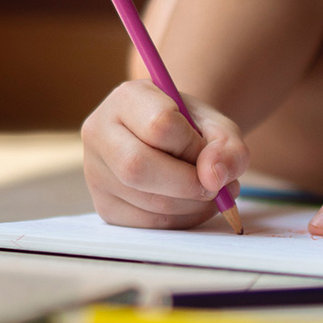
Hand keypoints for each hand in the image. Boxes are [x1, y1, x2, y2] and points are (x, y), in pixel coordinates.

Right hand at [82, 80, 249, 228]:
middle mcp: (99, 132)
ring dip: (192, 205)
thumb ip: (227, 146)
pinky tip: (193, 205)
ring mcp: (95, 172)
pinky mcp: (105, 206)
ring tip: (212, 193)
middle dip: (189, 183)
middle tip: (217, 186)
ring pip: (145, 201)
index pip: (159, 125)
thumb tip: (214, 177)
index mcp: (127, 97)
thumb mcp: (218, 126)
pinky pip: (147, 224)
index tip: (207, 150)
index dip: (193, 146)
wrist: (172, 142)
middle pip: (137, 167)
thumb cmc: (193, 129)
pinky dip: (181, 220)